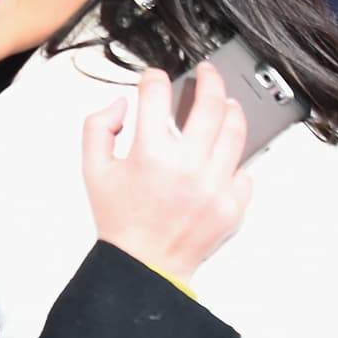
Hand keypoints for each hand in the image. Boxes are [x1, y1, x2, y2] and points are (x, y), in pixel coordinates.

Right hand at [82, 64, 251, 284]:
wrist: (144, 265)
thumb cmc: (120, 219)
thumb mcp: (93, 170)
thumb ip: (98, 127)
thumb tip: (123, 104)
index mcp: (150, 155)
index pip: (157, 95)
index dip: (154, 78)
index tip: (155, 78)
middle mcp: (187, 167)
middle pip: (210, 103)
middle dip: (209, 78)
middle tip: (207, 72)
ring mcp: (214, 186)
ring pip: (235, 131)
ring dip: (231, 109)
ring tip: (226, 102)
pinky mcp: (232, 205)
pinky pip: (244, 170)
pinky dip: (235, 158)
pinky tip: (224, 154)